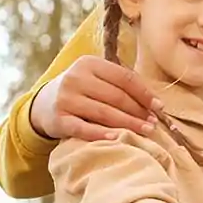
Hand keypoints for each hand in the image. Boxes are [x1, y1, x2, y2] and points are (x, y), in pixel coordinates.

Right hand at [31, 55, 160, 140]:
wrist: (43, 104)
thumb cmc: (82, 91)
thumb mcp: (97, 79)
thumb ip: (121, 85)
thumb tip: (156, 103)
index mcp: (89, 64)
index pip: (124, 78)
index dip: (145, 93)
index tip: (159, 107)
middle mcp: (75, 78)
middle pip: (116, 96)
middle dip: (139, 111)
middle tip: (154, 123)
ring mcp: (65, 99)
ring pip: (104, 113)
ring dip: (129, 123)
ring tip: (146, 131)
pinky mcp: (58, 119)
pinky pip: (84, 128)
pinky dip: (101, 134)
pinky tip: (117, 138)